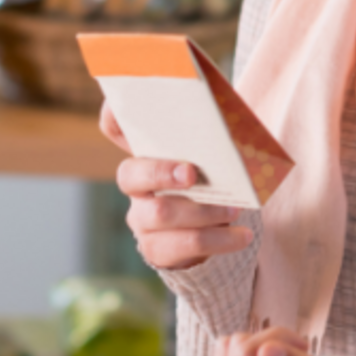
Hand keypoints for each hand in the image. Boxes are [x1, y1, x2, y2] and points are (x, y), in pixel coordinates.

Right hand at [107, 105, 253, 270]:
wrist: (214, 231)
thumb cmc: (213, 181)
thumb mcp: (212, 155)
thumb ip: (212, 134)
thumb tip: (231, 108)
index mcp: (147, 153)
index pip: (114, 127)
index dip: (113, 114)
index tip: (127, 106)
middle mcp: (136, 185)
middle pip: (130, 175)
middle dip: (161, 172)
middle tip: (192, 174)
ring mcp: (142, 218)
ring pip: (160, 213)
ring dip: (202, 210)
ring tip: (234, 209)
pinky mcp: (156, 249)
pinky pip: (184, 246)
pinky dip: (219, 240)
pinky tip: (242, 236)